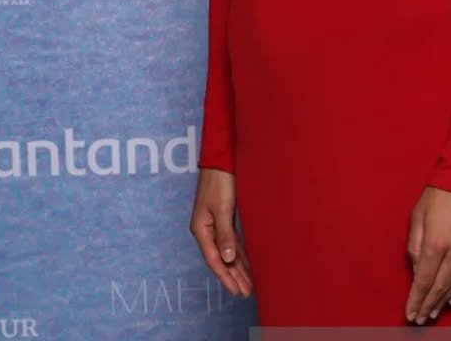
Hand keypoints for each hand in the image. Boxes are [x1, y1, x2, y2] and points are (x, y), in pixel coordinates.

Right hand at [189, 167, 252, 297]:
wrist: (221, 159)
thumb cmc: (219, 181)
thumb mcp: (222, 208)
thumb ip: (224, 235)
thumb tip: (227, 259)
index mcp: (201, 229)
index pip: (214, 260)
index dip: (226, 277)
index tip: (237, 291)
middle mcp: (207, 229)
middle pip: (221, 258)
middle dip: (234, 276)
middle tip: (247, 292)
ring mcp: (216, 223)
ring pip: (228, 251)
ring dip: (238, 267)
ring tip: (249, 283)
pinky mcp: (224, 217)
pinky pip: (233, 240)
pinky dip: (240, 253)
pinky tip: (248, 262)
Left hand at [405, 185, 450, 323]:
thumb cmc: (440, 189)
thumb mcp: (418, 213)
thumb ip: (415, 243)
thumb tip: (417, 269)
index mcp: (436, 240)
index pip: (424, 280)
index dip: (417, 299)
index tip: (411, 312)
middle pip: (440, 286)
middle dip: (429, 304)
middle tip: (421, 318)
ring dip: (444, 300)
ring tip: (434, 311)